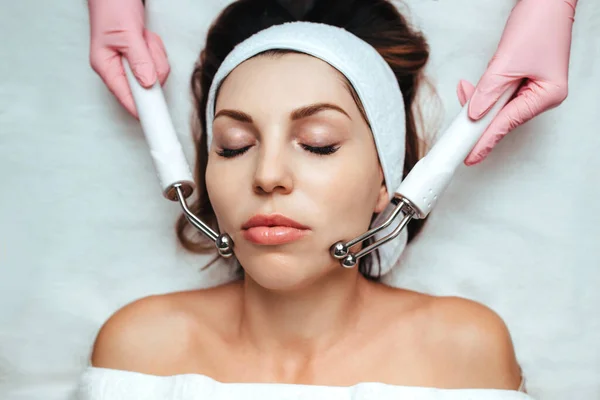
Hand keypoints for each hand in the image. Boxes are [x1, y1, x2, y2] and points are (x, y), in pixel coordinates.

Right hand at [88, 0, 169, 117]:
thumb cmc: (112, 6)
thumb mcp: (127, 34)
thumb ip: (139, 60)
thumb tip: (147, 83)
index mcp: (106, 66)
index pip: (125, 97)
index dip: (141, 108)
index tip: (154, 117)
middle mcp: (117, 68)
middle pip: (146, 85)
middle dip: (153, 65)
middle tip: (145, 46)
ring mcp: (130, 63)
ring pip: (155, 73)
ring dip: (155, 54)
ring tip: (143, 37)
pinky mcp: (140, 56)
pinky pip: (157, 61)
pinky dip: (156, 49)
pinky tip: (146, 36)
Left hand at [457, 0, 576, 165]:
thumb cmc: (539, 23)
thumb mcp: (507, 62)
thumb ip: (488, 91)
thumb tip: (475, 114)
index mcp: (547, 95)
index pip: (508, 123)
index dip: (486, 140)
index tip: (471, 156)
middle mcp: (542, 95)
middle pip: (503, 117)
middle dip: (479, 117)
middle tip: (458, 132)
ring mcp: (534, 87)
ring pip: (498, 105)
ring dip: (480, 100)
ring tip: (467, 90)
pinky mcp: (523, 78)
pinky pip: (499, 94)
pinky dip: (484, 91)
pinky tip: (472, 87)